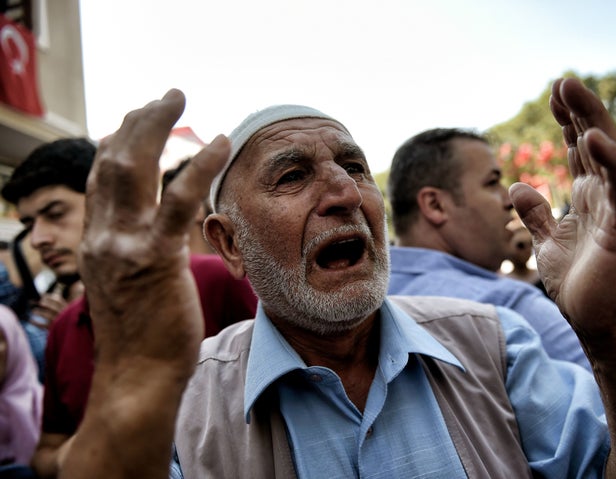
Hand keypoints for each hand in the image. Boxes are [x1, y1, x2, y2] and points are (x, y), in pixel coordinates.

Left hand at [30, 291, 66, 328]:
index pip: (58, 301)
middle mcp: (63, 315)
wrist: (70, 334)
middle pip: (53, 307)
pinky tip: (30, 320)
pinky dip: (36, 323)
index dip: (50, 297)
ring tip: (33, 310)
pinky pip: (43, 326)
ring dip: (40, 313)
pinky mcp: (53, 329)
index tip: (43, 295)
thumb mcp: (65, 311)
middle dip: (46, 304)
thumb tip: (42, 295)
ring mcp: (58, 322)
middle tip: (39, 302)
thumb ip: (56, 304)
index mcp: (66, 309)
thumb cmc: (64, 319)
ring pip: (48, 316)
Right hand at [79, 89, 229, 377]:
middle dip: (136, 120)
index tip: (139, 120)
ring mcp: (124, 245)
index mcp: (96, 241)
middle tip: (165, 97)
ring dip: (155, 124)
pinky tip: (220, 144)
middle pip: (110, 160)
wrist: (137, 378)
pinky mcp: (155, 258)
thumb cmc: (142, 336)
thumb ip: (132, 254)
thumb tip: (153, 237)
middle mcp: (102, 236)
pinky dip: (198, 166)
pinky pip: (176, 200)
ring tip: (179, 97)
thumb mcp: (127, 286)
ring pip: (133, 167)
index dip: (118, 142)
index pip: (100, 178)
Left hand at [509, 78, 615, 335]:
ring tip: (574, 92)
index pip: (577, 149)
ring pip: (610, 155)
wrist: (590, 318)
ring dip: (592, 121)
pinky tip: (594, 138)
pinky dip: (611, 162)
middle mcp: (604, 195)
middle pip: (593, 142)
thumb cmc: (575, 281)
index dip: (566, 121)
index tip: (553, 93)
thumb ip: (535, 213)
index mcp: (587, 195)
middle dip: (578, 111)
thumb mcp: (545, 240)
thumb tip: (516, 186)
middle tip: (562, 82)